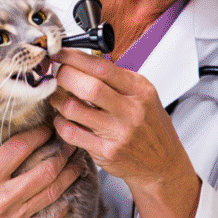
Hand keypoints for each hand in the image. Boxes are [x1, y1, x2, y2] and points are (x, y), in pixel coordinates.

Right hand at [0, 112, 82, 217]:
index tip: (49, 126)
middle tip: (71, 142)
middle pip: (44, 172)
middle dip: (62, 154)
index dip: (38, 135)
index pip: (19, 150)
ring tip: (77, 163)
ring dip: (68, 177)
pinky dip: (60, 207)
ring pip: (50, 194)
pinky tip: (68, 194)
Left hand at [50, 49, 200, 217]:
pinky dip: (60, 122)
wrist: (162, 163)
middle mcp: (131, 110)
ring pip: (74, 109)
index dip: (74, 58)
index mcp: (139, 90)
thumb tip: (81, 60)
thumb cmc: (149, 126)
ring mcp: (119, 133)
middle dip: (63, 77)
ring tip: (57, 96)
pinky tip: (63, 118)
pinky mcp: (107, 152)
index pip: (102, 67)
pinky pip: (71, 133)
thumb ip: (116, 79)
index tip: (59, 53)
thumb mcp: (143, 95)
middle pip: (88, 87)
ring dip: (57, 100)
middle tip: (55, 75)